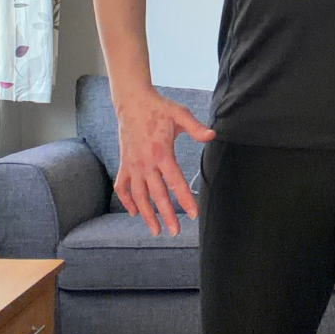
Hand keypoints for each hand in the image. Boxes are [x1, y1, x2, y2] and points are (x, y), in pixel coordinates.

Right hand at [112, 90, 213, 235]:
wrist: (132, 101)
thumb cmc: (158, 108)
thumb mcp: (179, 113)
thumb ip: (195, 127)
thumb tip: (212, 135)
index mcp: (161, 152)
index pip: (175, 181)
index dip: (185, 199)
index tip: (192, 215)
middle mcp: (146, 162)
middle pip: (157, 194)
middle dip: (166, 215)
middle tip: (174, 232)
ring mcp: (133, 164)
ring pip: (138, 195)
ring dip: (146, 214)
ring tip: (155, 230)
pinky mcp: (125, 163)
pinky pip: (122, 186)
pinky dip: (126, 200)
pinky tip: (134, 212)